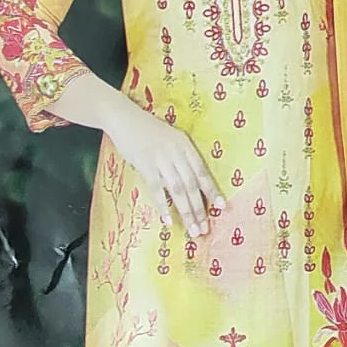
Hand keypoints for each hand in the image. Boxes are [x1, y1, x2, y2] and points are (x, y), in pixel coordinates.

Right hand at [105, 99, 223, 238]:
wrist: (124, 118)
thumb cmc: (148, 130)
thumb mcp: (172, 138)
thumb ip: (181, 157)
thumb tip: (191, 182)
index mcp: (185, 145)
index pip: (202, 171)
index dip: (212, 190)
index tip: (221, 206)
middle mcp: (176, 153)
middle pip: (191, 185)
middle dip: (200, 209)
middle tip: (205, 228)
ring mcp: (161, 159)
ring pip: (178, 190)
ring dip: (186, 211)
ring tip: (192, 229)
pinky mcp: (145, 166)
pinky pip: (157, 189)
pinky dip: (163, 205)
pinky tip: (168, 220)